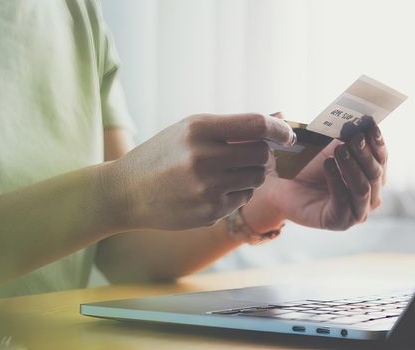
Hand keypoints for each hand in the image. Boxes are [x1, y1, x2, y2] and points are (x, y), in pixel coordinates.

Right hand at [104, 113, 294, 230]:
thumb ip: (233, 126)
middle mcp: (204, 157)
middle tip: (253, 155)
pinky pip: (243, 199)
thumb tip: (278, 119)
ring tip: (227, 172)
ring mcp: (207, 187)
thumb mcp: (190, 129)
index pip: (256, 124)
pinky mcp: (210, 211)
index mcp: (199, 128)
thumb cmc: (164, 155)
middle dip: (264, 155)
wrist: (127, 192)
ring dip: (251, 174)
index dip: (279, 129)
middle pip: (262, 154)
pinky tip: (215, 189)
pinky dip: (238, 193)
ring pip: (256, 178)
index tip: (288, 135)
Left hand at [244, 116, 387, 231]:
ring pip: (363, 188)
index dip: (378, 141)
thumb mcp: (324, 142)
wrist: (279, 183)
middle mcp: (371, 193)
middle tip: (354, 137)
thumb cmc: (306, 161)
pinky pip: (344, 202)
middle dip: (366, 153)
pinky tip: (327, 165)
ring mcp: (358, 210)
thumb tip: (357, 112)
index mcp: (372, 172)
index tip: (370, 124)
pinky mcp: (340, 222)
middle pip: (376, 172)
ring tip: (339, 150)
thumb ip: (341, 129)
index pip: (382, 156)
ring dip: (352, 167)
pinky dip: (337, 182)